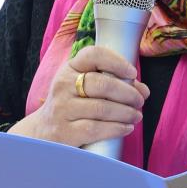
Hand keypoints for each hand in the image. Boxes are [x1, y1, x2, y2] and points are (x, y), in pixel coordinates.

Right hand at [13, 45, 149, 149]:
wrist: (43, 132)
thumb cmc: (71, 106)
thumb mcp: (82, 87)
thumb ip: (112, 83)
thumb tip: (143, 90)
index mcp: (70, 68)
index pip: (93, 55)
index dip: (117, 62)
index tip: (132, 73)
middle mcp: (63, 85)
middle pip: (103, 84)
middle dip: (128, 93)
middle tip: (140, 101)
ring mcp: (62, 109)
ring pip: (102, 108)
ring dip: (126, 112)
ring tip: (137, 116)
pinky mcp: (65, 131)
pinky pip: (96, 128)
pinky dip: (116, 128)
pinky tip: (126, 128)